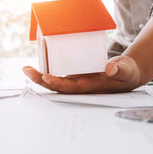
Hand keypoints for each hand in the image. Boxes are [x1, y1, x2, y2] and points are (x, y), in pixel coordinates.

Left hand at [23, 56, 141, 93]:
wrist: (126, 73)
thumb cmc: (125, 73)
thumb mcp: (126, 69)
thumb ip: (119, 69)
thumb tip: (110, 69)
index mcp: (89, 86)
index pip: (69, 87)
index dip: (57, 83)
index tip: (46, 77)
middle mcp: (78, 85)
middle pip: (56, 86)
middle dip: (40, 80)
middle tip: (27, 70)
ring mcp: (74, 80)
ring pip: (53, 81)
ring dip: (39, 76)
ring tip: (26, 68)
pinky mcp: (73, 74)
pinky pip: (57, 74)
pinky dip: (46, 71)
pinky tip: (36, 66)